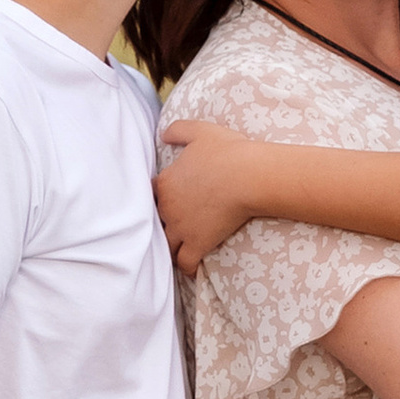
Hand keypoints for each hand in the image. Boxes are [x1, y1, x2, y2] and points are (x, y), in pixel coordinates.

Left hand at [154, 114, 262, 273]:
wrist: (248, 176)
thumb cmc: (227, 151)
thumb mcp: (199, 131)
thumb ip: (177, 130)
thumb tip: (163, 136)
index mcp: (165, 182)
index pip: (152, 194)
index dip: (161, 198)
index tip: (172, 200)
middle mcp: (167, 207)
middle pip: (156, 221)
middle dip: (164, 223)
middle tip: (177, 225)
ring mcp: (181, 228)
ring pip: (166, 244)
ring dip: (171, 247)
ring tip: (180, 249)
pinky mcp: (197, 244)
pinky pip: (184, 262)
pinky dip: (186, 266)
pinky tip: (191, 268)